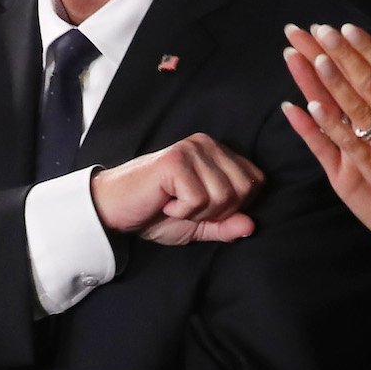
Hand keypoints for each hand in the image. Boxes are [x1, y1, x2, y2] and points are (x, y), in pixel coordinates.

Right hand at [89, 133, 262, 245]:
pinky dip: (182, 211)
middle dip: (219, 211)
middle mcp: (207, 144)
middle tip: (188, 207)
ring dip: (198, 213)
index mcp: (218, 152)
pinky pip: (199, 199)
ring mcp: (191, 149)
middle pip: (245, 188)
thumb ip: (227, 225)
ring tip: (174, 204)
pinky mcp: (175, 161)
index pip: (256, 181)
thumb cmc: (155, 214)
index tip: (204, 208)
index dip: (235, 206)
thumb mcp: (199, 225)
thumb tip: (252, 226)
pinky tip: (165, 202)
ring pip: (224, 195)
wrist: (114, 211)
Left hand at [288, 23, 370, 270]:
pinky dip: (331, 125)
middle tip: (320, 30)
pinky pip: (349, 143)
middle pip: (367, 80)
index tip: (346, 28)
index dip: (366, 47)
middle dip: (343, 54)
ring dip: (333, 81)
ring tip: (314, 57)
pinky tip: (311, 107)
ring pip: (355, 107)